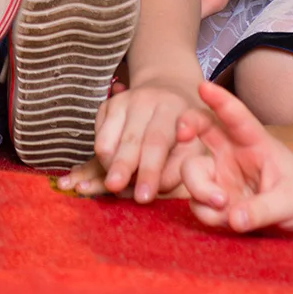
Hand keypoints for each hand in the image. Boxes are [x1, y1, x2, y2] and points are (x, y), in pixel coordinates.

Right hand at [90, 77, 206, 203]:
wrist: (168, 96)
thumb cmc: (185, 131)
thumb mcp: (194, 146)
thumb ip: (178, 169)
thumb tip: (156, 187)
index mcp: (172, 109)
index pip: (157, 142)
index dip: (149, 171)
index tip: (144, 197)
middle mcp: (145, 100)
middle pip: (130, 139)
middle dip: (121, 167)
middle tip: (114, 188)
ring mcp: (122, 101)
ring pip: (107, 139)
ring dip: (109, 166)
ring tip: (115, 185)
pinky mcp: (106, 106)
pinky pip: (98, 138)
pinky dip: (103, 158)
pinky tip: (115, 167)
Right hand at [176, 80, 292, 235]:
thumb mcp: (291, 202)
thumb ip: (263, 210)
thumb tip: (234, 219)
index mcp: (254, 141)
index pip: (235, 116)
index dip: (219, 100)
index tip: (203, 86)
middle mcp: (231, 153)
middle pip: (198, 129)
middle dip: (186, 128)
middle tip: (184, 137)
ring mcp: (220, 175)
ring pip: (191, 173)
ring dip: (201, 192)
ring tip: (225, 210)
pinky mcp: (215, 199)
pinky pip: (197, 204)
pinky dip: (208, 215)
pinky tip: (229, 222)